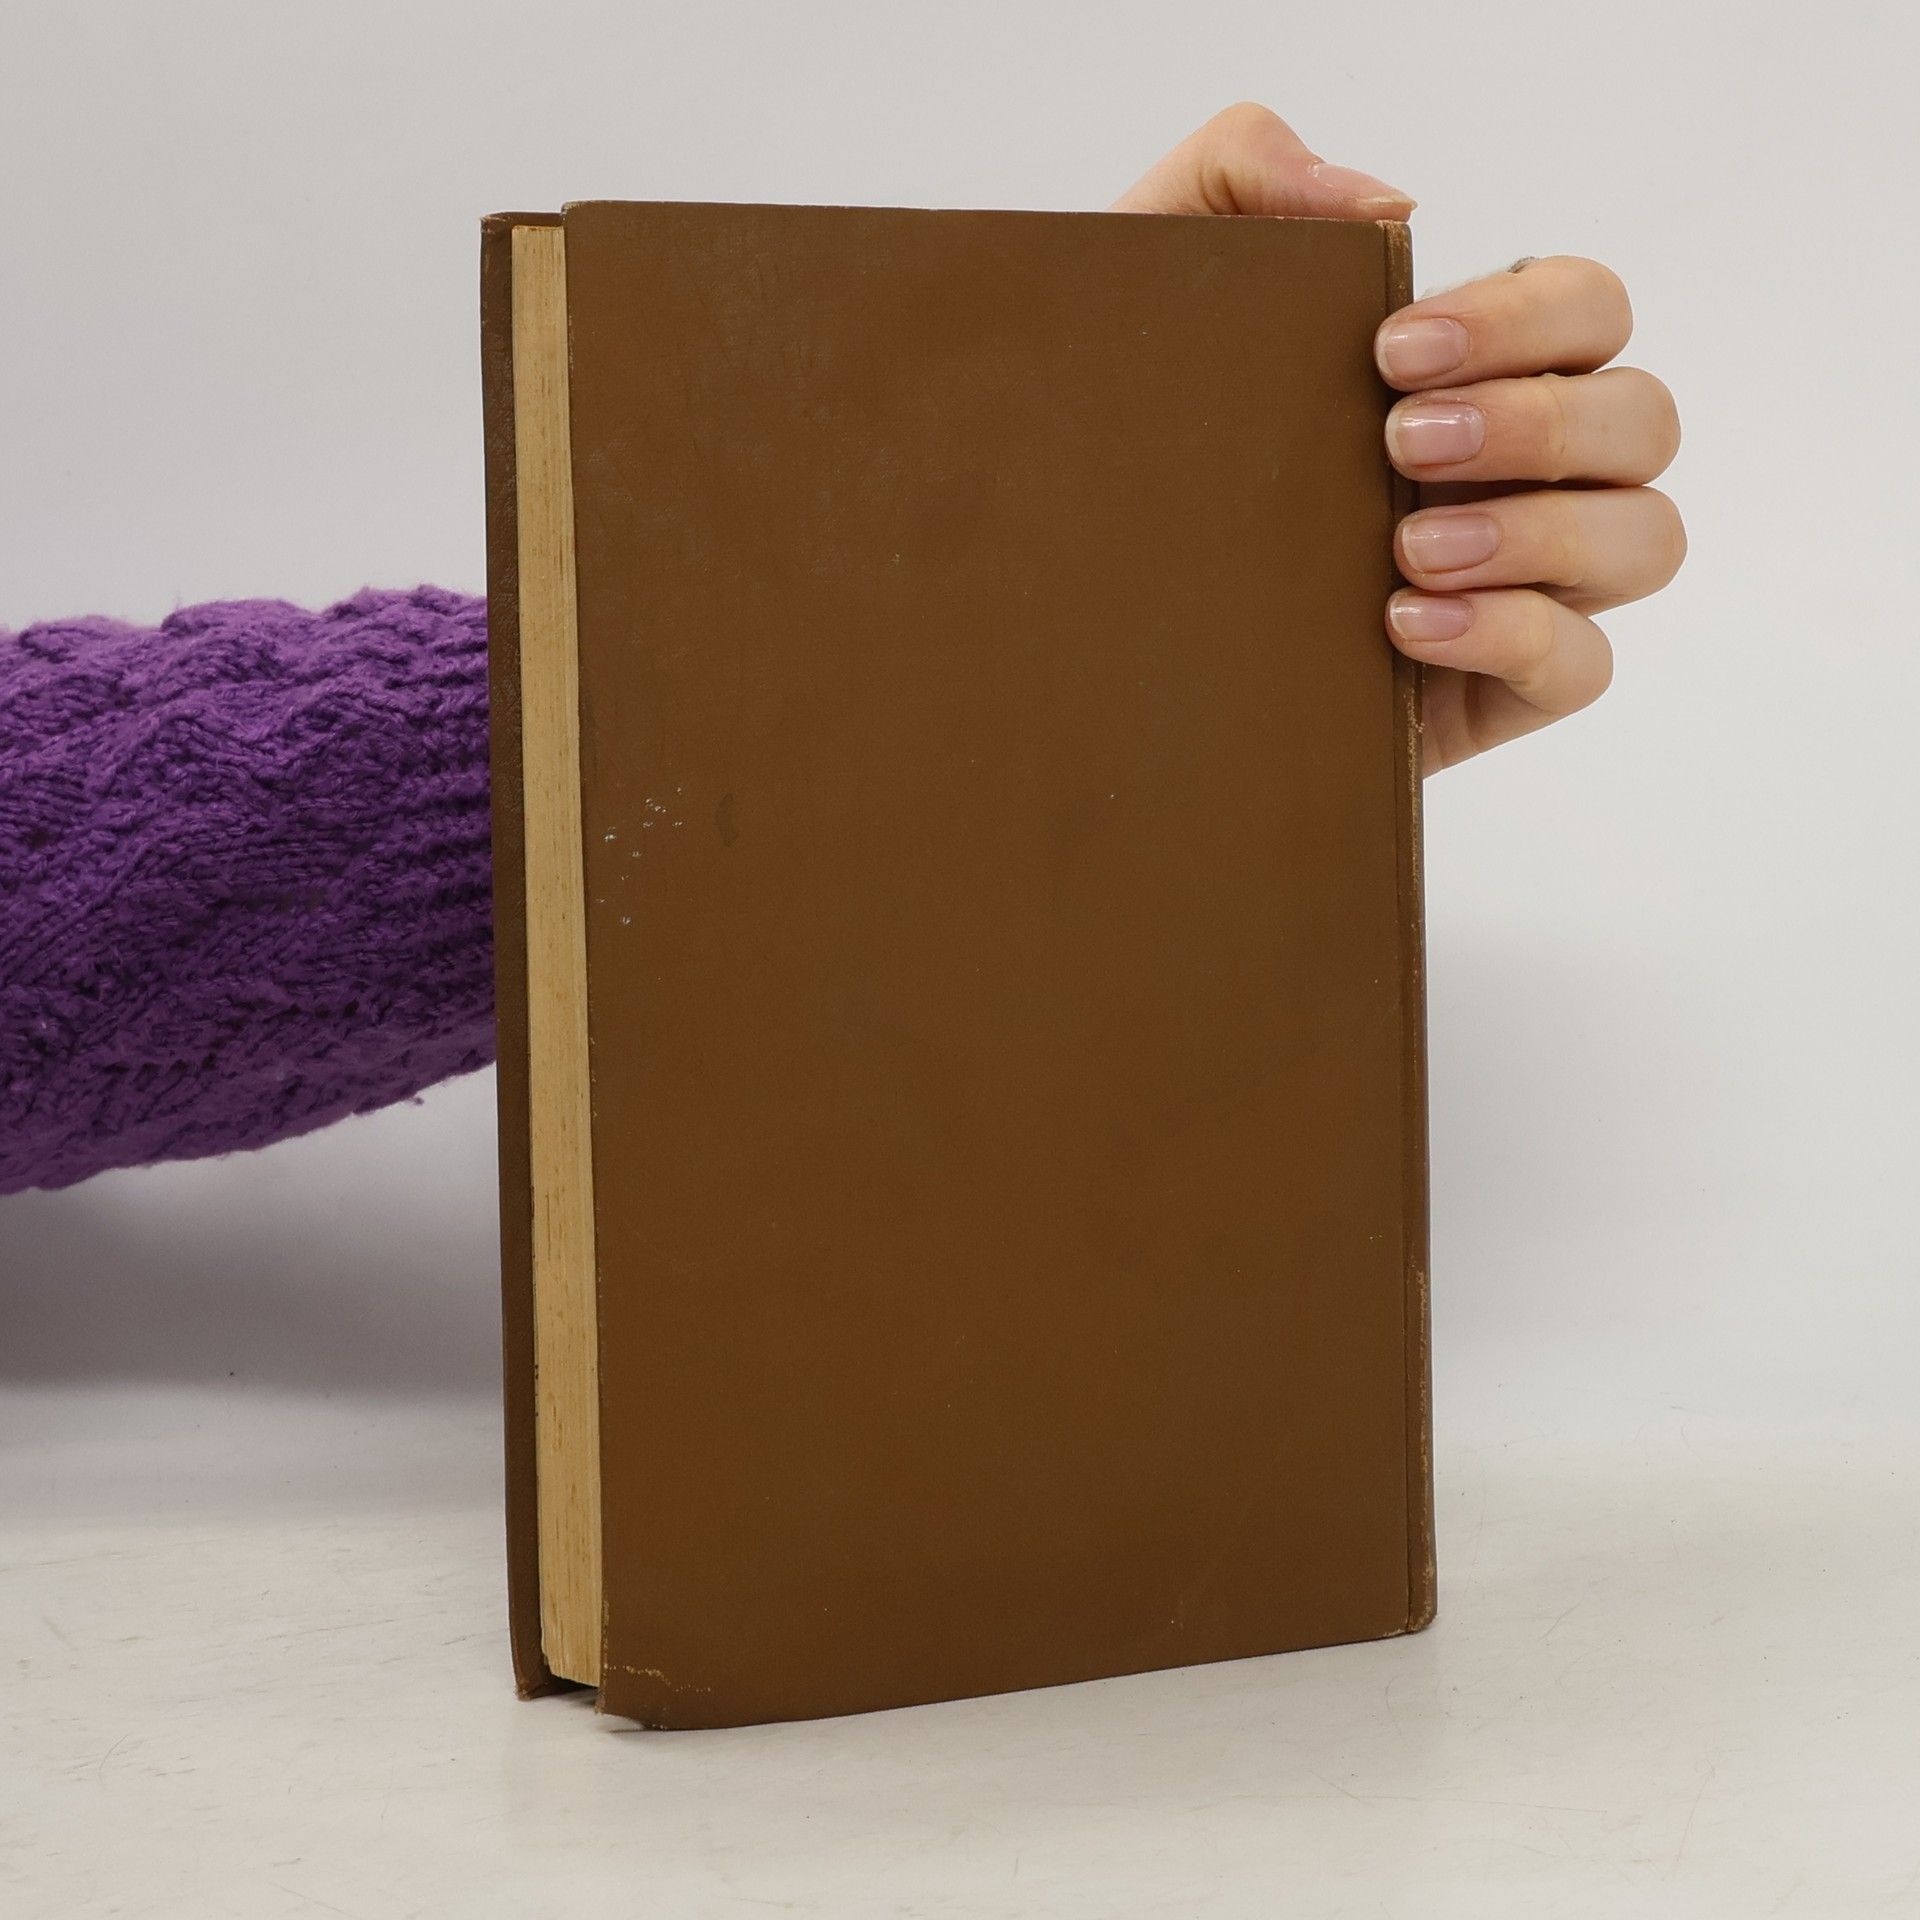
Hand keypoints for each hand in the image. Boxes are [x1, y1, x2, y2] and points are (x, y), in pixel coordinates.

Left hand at [1113, 103, 1684, 771]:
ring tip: (1406, 549)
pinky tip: (1405, 625)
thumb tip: (1385, 203)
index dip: (1528, 318)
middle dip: (1538, 423)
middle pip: (1643, 421)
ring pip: (1645, 539)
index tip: (1395, 350)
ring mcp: (1523, 583)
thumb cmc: (1137, 445)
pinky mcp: (1497, 691)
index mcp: (1473, 373)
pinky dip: (1513, 634)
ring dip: (1541, 533)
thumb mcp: (1150, 285)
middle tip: (1399, 444)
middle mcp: (1522, 471)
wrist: (1084, 609)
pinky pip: (1583, 662)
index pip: (1587, 311)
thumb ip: (1239, 177)